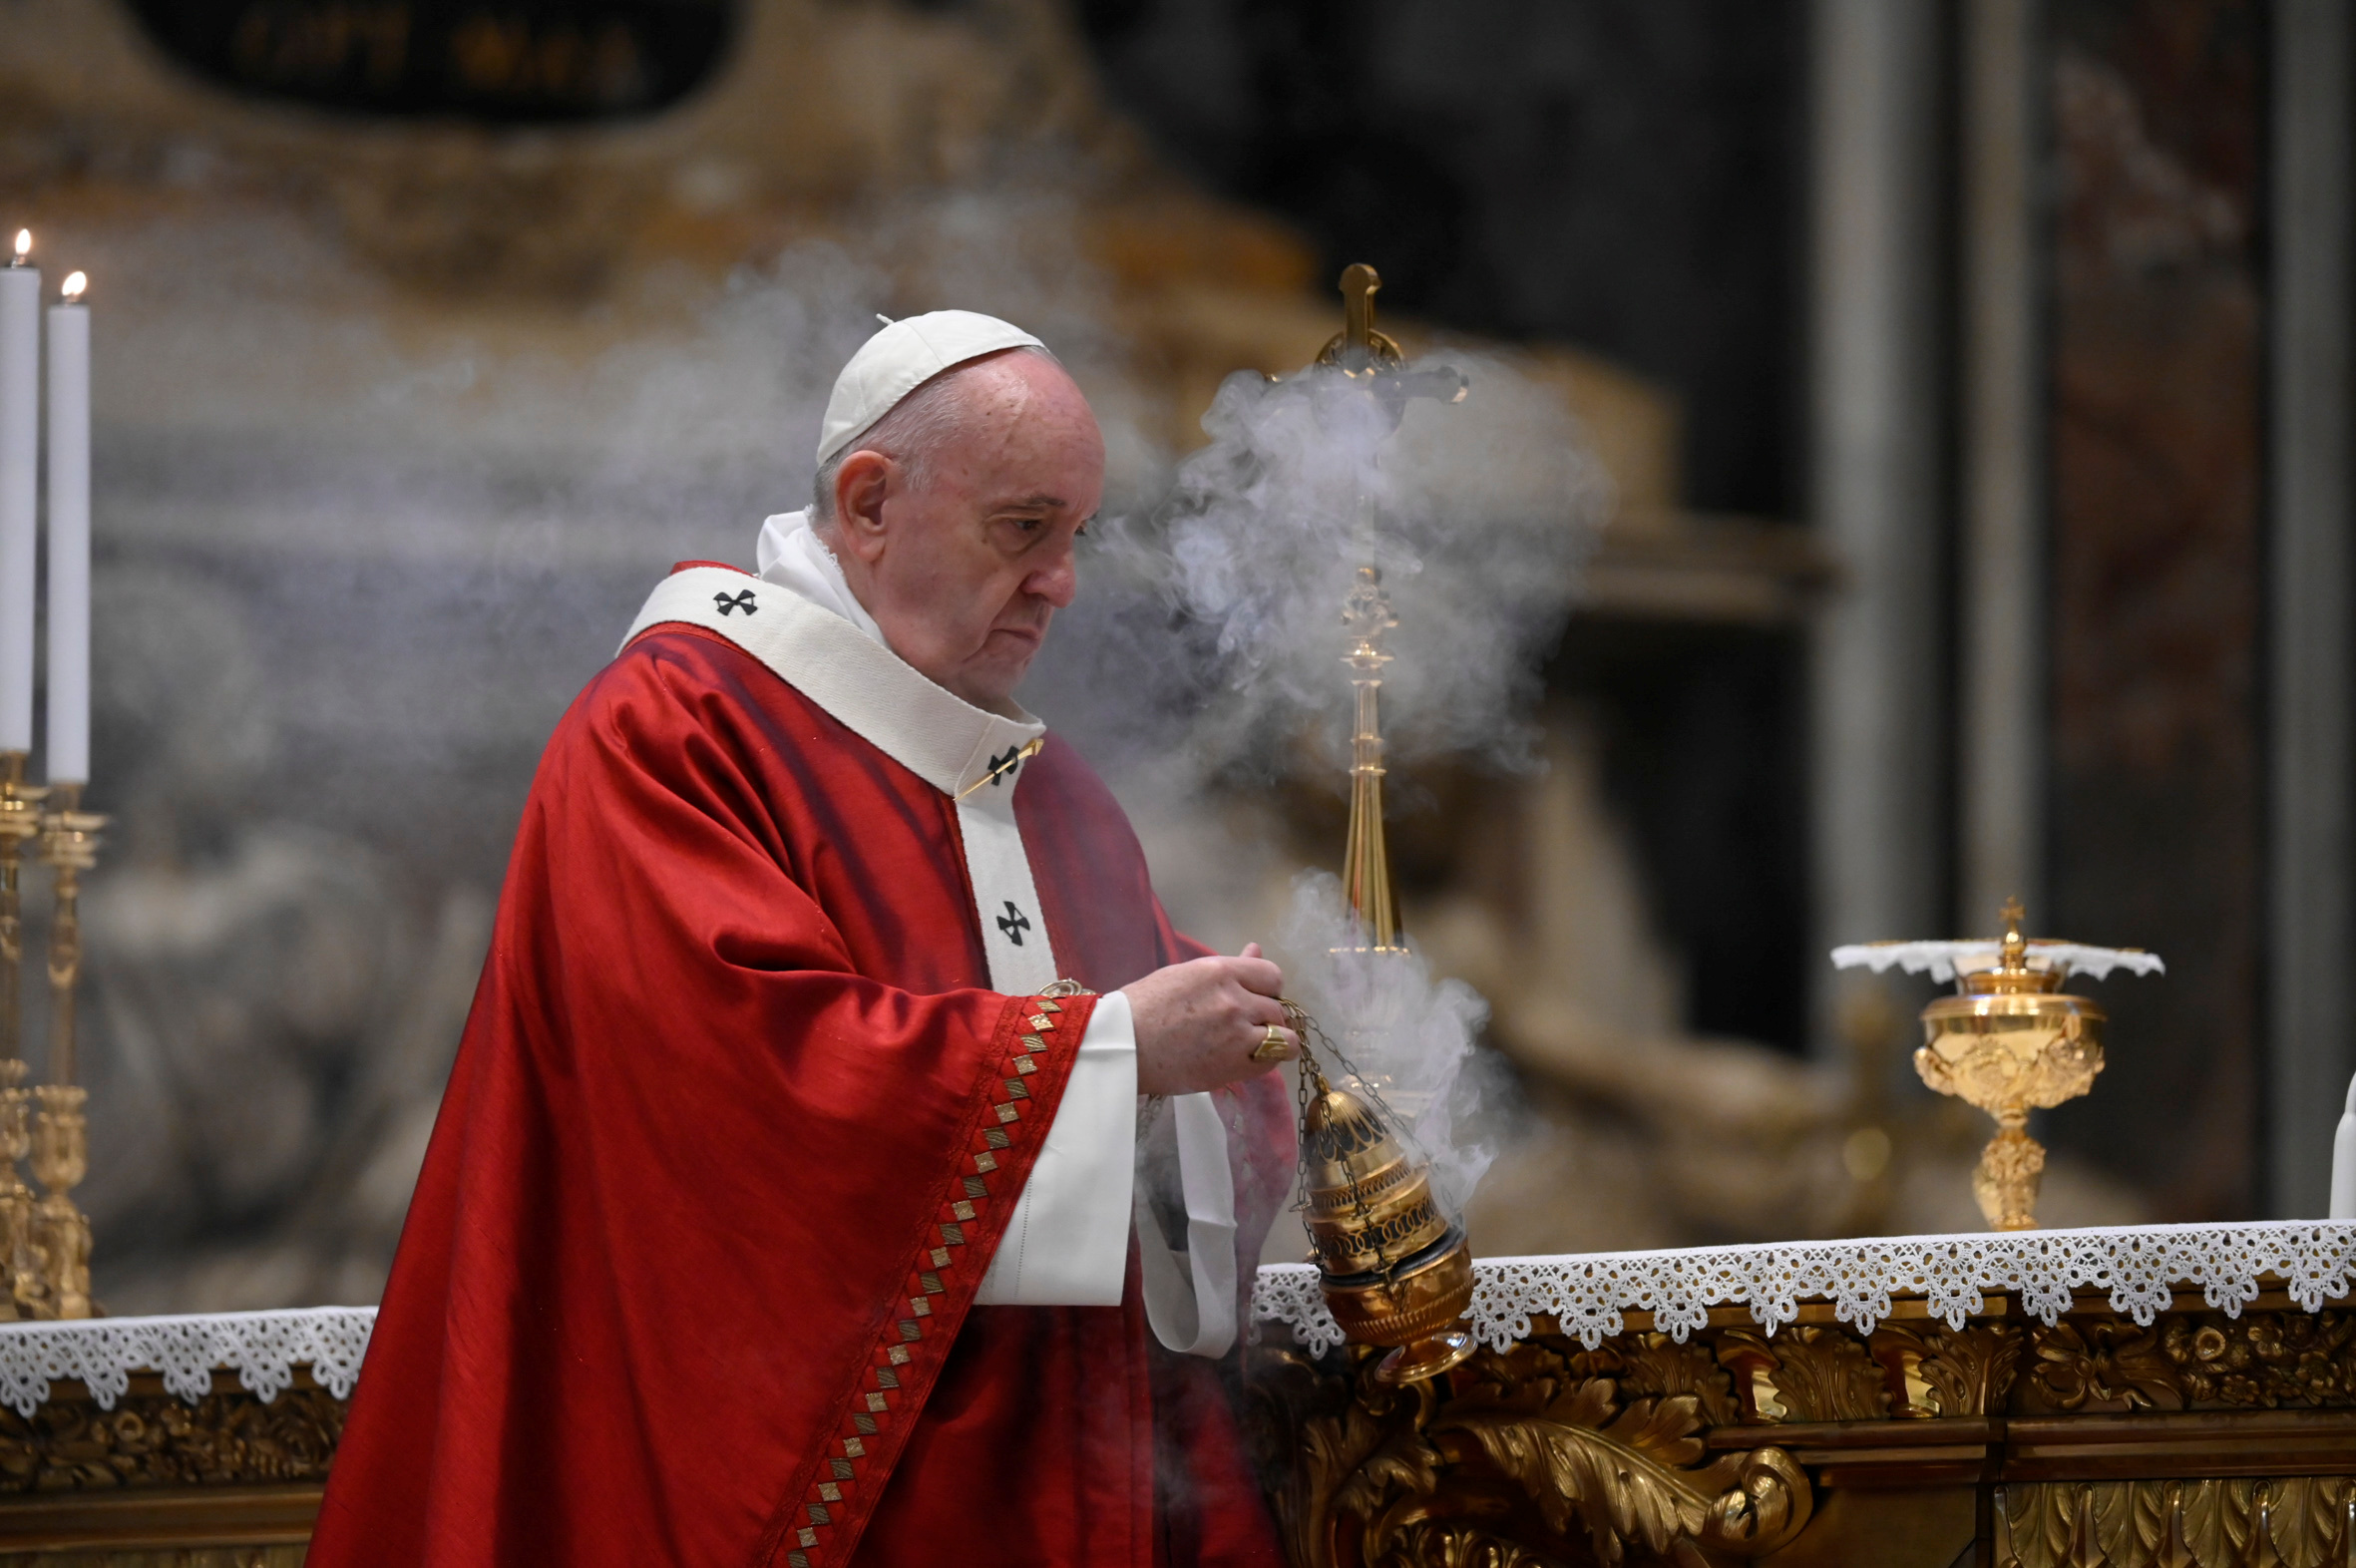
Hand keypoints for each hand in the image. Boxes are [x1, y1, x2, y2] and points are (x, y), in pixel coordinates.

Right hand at [1126, 943, 1295, 1095]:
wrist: (1122, 1046)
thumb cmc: (1144, 1006)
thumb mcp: (1185, 975)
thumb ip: (1227, 967)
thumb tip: (1256, 950)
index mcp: (1219, 971)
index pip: (1271, 976)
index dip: (1266, 989)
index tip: (1255, 998)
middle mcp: (1234, 1000)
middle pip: (1277, 1007)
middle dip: (1265, 1016)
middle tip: (1245, 1025)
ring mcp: (1237, 1034)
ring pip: (1284, 1037)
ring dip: (1273, 1040)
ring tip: (1254, 1045)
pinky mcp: (1234, 1066)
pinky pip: (1272, 1062)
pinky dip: (1266, 1061)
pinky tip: (1249, 1059)